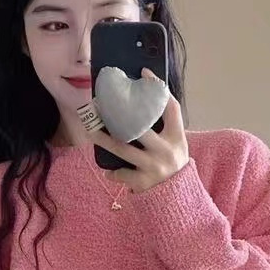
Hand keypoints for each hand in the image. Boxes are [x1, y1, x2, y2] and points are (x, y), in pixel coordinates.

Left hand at [98, 68, 188, 193]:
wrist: (178, 197)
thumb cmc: (172, 163)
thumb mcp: (175, 143)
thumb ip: (163, 126)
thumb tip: (138, 102)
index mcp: (177, 137)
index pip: (171, 107)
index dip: (158, 88)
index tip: (143, 72)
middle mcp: (166, 150)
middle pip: (140, 127)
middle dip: (119, 115)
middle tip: (100, 105)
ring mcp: (154, 166)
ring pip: (123, 149)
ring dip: (104, 140)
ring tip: (90, 132)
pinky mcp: (143, 182)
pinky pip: (122, 173)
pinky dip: (113, 173)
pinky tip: (107, 171)